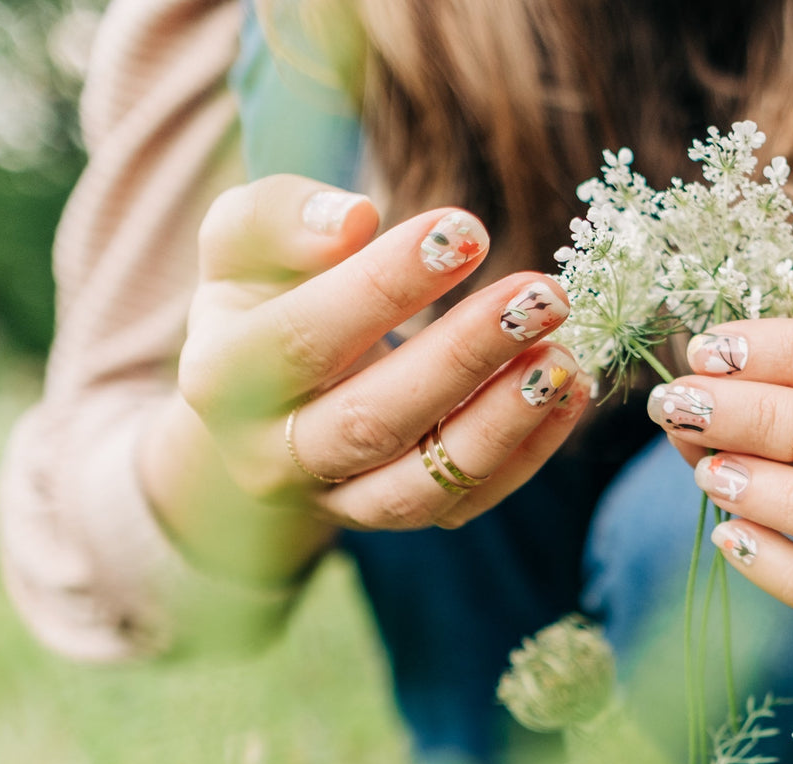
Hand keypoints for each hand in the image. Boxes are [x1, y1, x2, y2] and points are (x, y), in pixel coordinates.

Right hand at [141, 175, 588, 581]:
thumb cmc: (269, 291)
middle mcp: (270, 457)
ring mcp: (336, 499)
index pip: (305, 337)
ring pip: (421, 486)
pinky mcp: (394, 515)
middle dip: (465, 356)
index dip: (386, 286)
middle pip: (372, 419)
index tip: (464, 230)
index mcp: (220, 378)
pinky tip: (572, 391)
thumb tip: (353, 219)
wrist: (262, 391)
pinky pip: (466, 501)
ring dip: (503, 423)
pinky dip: (527, 453)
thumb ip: (281, 217)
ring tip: (563, 358)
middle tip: (544, 295)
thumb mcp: (247, 239)